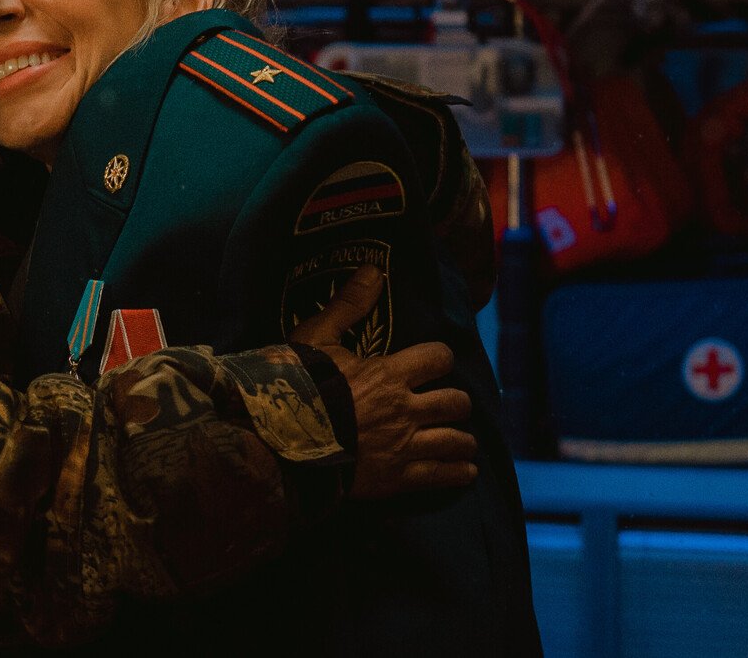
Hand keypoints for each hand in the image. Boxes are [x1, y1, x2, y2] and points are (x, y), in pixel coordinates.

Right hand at [289, 265, 477, 498]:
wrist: (282, 442)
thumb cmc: (297, 386)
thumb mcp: (316, 338)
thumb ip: (348, 305)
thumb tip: (374, 270)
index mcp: (389, 373)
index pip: (438, 357)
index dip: (439, 358)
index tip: (434, 362)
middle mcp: (405, 409)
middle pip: (456, 401)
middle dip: (456, 401)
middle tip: (450, 403)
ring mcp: (404, 445)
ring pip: (456, 439)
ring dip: (463, 438)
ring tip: (463, 440)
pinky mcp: (398, 478)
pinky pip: (442, 475)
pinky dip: (459, 471)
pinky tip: (465, 469)